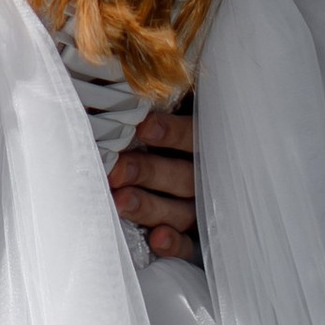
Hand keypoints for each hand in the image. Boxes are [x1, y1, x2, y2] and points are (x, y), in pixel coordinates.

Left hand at [108, 103, 197, 262]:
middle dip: (148, 171)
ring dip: (151, 206)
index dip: (171, 133)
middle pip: (182, 175)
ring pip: (180, 210)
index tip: (143, 128)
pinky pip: (189, 246)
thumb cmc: (175, 132)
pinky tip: (157, 239)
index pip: (194, 136)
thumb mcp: (183, 109)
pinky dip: (175, 244)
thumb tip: (131, 78)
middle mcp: (206, 176)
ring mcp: (201, 209)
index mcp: (205, 141)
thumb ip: (168, 100)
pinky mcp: (196, 239)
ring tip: (123, 202)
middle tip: (117, 170)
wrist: (207, 179)